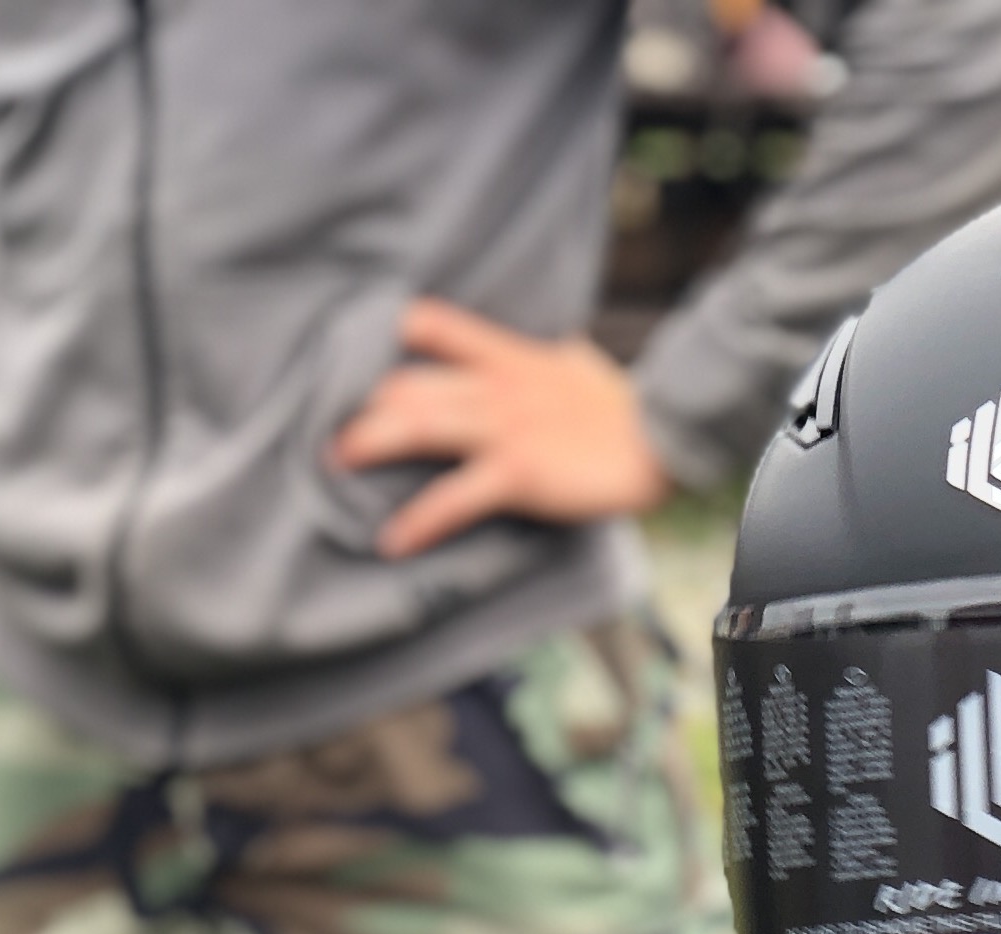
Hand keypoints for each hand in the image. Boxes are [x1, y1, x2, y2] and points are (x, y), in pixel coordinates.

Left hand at [328, 298, 672, 560]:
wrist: (662, 439)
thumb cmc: (628, 409)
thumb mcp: (581, 366)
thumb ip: (553, 358)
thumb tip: (555, 349)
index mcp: (508, 356)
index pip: (436, 325)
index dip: (398, 337)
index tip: (374, 358)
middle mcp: (495, 389)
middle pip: (411, 384)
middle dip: (368, 406)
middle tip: (341, 428)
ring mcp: (503, 432)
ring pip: (417, 428)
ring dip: (370, 444)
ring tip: (338, 463)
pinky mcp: (517, 474)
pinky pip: (454, 498)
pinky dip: (419, 521)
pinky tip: (393, 542)